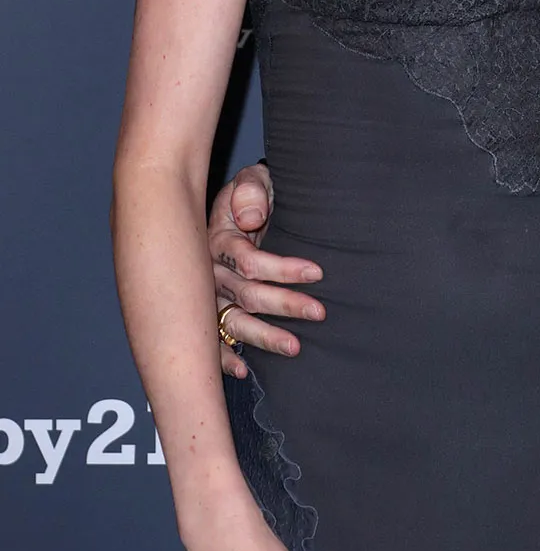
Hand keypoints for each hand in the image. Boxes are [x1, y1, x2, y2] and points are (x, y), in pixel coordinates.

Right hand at [210, 163, 324, 378]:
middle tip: (319, 311)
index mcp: (219, 239)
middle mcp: (210, 270)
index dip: (283, 268)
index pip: (250, 261)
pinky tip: (241, 370)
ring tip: (294, 347)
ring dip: (262, 336)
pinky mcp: (209, 309)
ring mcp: (209, 293)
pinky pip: (212, 337)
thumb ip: (252, 190)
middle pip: (246, 294)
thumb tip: (251, 218)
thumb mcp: (253, 180)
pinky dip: (222, 356)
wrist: (238, 205)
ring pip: (233, 320)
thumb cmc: (252, 194)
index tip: (317, 272)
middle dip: (284, 304)